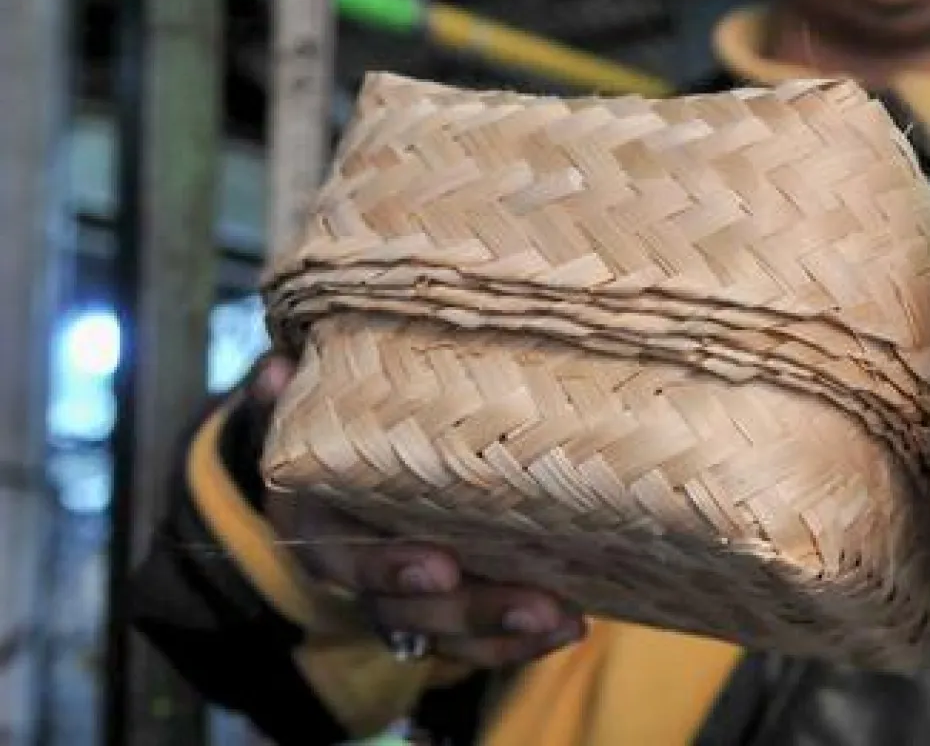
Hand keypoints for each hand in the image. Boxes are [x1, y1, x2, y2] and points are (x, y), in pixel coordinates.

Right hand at [253, 356, 586, 668]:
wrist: (325, 468)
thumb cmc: (327, 427)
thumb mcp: (301, 411)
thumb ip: (289, 397)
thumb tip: (276, 370)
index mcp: (316, 523)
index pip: (345, 558)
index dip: (389, 567)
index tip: (439, 565)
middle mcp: (358, 571)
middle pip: (410, 608)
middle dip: (474, 611)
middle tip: (537, 605)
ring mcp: (401, 595)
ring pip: (447, 632)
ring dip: (507, 633)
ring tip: (565, 621)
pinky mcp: (442, 603)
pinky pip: (475, 638)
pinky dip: (518, 641)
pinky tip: (570, 626)